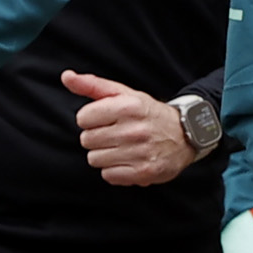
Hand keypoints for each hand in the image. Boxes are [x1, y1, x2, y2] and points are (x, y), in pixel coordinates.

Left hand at [66, 71, 194, 187]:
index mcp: (128, 106)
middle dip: (97, 137)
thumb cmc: (148, 113)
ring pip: (94, 159)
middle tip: (115, 135)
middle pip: (87, 140)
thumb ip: (93, 85)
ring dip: (104, 155)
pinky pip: (108, 175)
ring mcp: (140, 152)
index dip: (91, 119)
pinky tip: (127, 161)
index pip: (83, 118)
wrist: (185, 134)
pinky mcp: (143, 172)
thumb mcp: (124, 94)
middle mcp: (134, 129)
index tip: (105, 120)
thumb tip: (67, 77)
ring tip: (121, 148)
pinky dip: (115, 170)